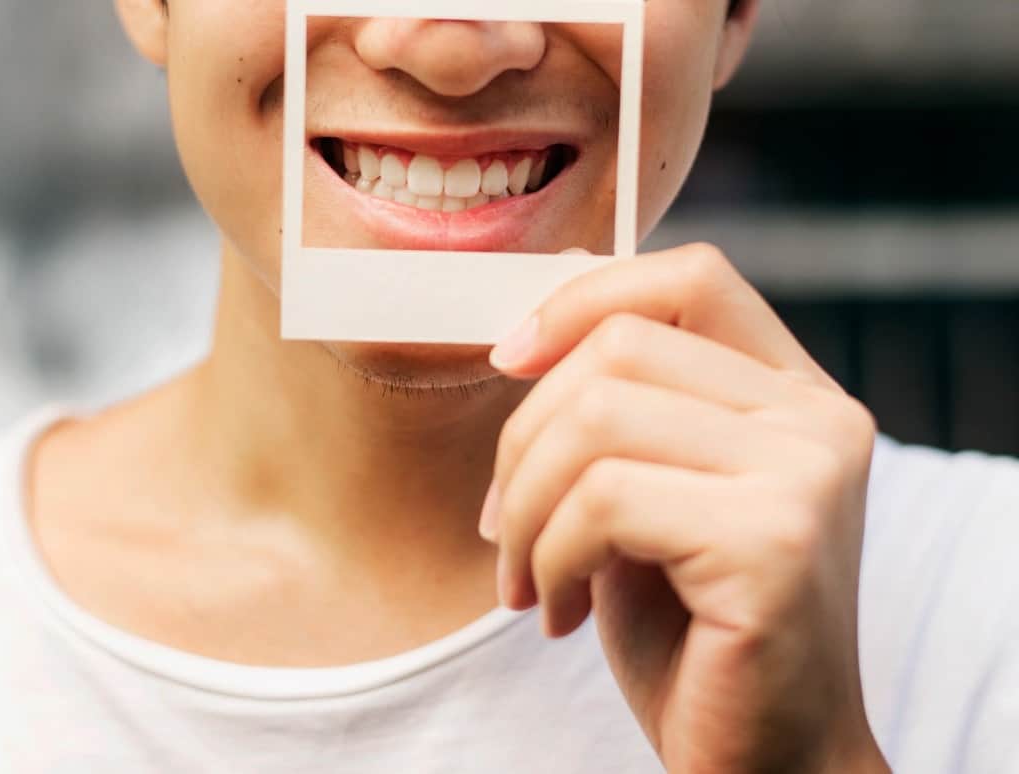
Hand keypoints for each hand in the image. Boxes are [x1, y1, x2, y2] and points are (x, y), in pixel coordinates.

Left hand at [479, 244, 888, 772]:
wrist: (764, 758)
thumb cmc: (693, 633)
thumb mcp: (647, 499)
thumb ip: (618, 414)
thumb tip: (528, 328)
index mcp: (793, 396)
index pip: (690, 279)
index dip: (584, 299)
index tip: (509, 358)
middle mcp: (816, 420)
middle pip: (620, 346)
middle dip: (523, 437)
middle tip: (505, 525)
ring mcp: (805, 475)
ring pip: (596, 418)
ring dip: (528, 511)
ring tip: (531, 581)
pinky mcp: (773, 540)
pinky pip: (604, 500)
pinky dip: (551, 557)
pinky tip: (563, 613)